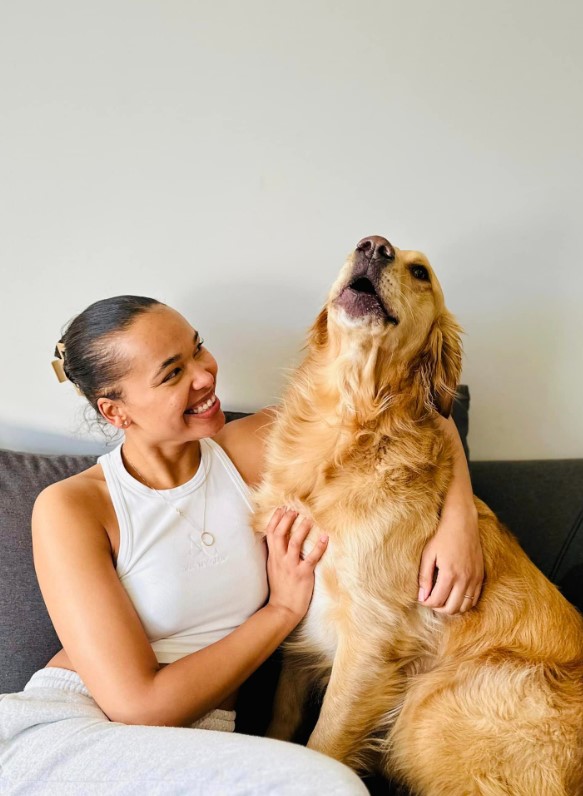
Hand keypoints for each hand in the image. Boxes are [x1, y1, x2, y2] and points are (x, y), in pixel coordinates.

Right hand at [265, 507, 327, 623]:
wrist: (282, 610)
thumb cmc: (280, 589)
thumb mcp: (273, 568)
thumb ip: (276, 554)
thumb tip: (280, 540)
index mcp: (273, 557)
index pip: (270, 533)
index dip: (276, 519)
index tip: (282, 508)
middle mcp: (280, 559)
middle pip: (279, 534)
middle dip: (286, 520)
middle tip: (294, 509)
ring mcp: (291, 566)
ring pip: (294, 542)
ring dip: (301, 529)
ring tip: (308, 519)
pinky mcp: (303, 574)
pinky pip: (311, 558)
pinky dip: (319, 547)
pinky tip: (325, 537)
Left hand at [418, 501, 482, 614]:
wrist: (462, 523)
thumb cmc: (442, 536)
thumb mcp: (428, 554)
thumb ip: (424, 577)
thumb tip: (422, 596)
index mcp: (449, 574)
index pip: (437, 600)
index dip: (426, 603)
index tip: (421, 598)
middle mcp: (464, 579)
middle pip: (451, 608)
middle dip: (438, 608)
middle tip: (430, 600)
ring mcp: (475, 578)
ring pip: (464, 607)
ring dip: (452, 608)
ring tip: (442, 599)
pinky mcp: (481, 576)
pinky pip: (474, 599)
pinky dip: (464, 603)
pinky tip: (455, 596)